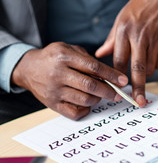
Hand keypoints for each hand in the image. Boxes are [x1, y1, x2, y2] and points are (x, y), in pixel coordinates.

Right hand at [11, 42, 127, 119]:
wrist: (28, 68)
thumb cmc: (53, 58)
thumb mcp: (69, 49)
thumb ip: (88, 59)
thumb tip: (111, 75)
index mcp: (65, 57)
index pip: (93, 68)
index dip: (111, 75)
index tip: (123, 81)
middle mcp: (59, 74)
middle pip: (90, 86)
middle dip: (109, 91)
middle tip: (118, 94)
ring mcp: (55, 90)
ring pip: (85, 100)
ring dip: (98, 99)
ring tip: (101, 95)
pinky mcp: (52, 104)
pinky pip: (74, 113)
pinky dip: (86, 110)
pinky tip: (88, 104)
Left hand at [95, 0, 157, 106]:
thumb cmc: (140, 8)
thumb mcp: (122, 19)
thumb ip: (111, 39)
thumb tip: (98, 55)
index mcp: (124, 31)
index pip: (119, 60)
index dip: (116, 77)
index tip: (116, 90)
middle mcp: (140, 37)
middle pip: (137, 69)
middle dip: (137, 88)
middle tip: (138, 102)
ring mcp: (156, 41)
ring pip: (150, 68)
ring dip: (146, 72)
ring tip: (144, 58)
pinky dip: (156, 63)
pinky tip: (155, 51)